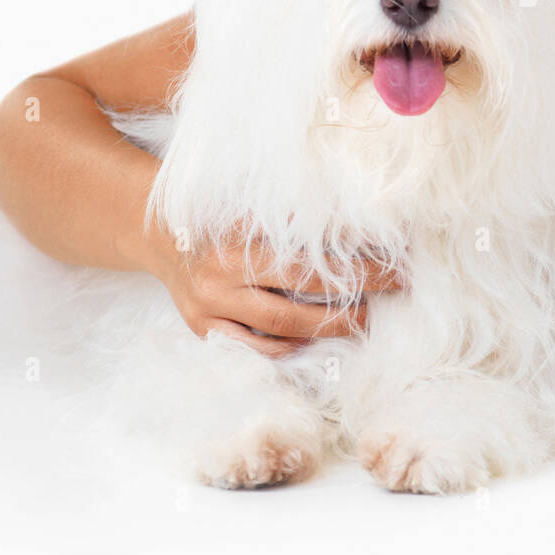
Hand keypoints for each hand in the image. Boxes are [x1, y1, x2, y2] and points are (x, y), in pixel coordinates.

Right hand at [139, 219, 403, 357]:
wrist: (159, 236)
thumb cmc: (217, 214)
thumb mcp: (250, 204)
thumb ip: (293, 214)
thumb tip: (358, 222)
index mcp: (237, 234)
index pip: (307, 247)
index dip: (353, 253)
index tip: (393, 252)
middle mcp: (222, 273)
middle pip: (302, 286)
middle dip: (355, 285)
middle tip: (395, 282)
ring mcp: (210, 308)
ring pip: (282, 327)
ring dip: (329, 325)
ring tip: (365, 318)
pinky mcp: (205, 332)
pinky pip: (256, 350)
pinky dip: (291, 347)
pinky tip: (318, 340)